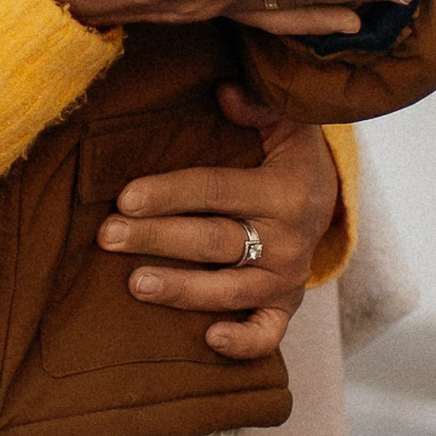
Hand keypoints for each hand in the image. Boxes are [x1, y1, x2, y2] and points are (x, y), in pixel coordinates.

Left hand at [95, 100, 339, 359]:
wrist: (327, 197)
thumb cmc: (288, 154)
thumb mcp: (286, 121)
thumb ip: (258, 105)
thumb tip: (224, 92)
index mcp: (284, 190)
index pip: (217, 191)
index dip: (171, 193)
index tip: (126, 197)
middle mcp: (289, 240)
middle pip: (214, 242)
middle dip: (157, 239)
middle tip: (108, 235)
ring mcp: (288, 279)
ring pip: (230, 290)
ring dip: (181, 290)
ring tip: (135, 284)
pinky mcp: (286, 307)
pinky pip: (269, 334)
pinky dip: (244, 344)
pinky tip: (207, 339)